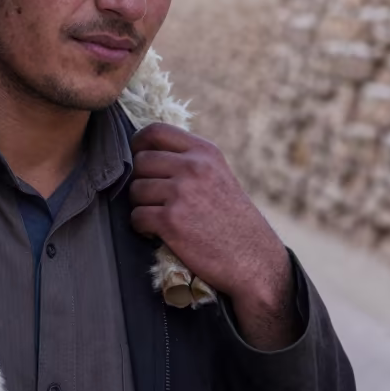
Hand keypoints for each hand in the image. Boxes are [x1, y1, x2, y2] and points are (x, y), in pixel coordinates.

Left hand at [129, 123, 298, 349]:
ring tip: (160, 217)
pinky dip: (142, 227)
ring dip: (141, 205)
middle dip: (141, 181)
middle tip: (153, 199)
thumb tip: (146, 151)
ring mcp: (181, 193)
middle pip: (140, 162)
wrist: (254, 259)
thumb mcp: (218, 175)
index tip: (138, 158)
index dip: (138, 144)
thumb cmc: (233, 219)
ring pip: (135, 190)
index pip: (155, 131)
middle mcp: (192, 167)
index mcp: (204, 152)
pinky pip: (136, 216)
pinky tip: (158, 232)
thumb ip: (188, 160)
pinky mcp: (171, 221)